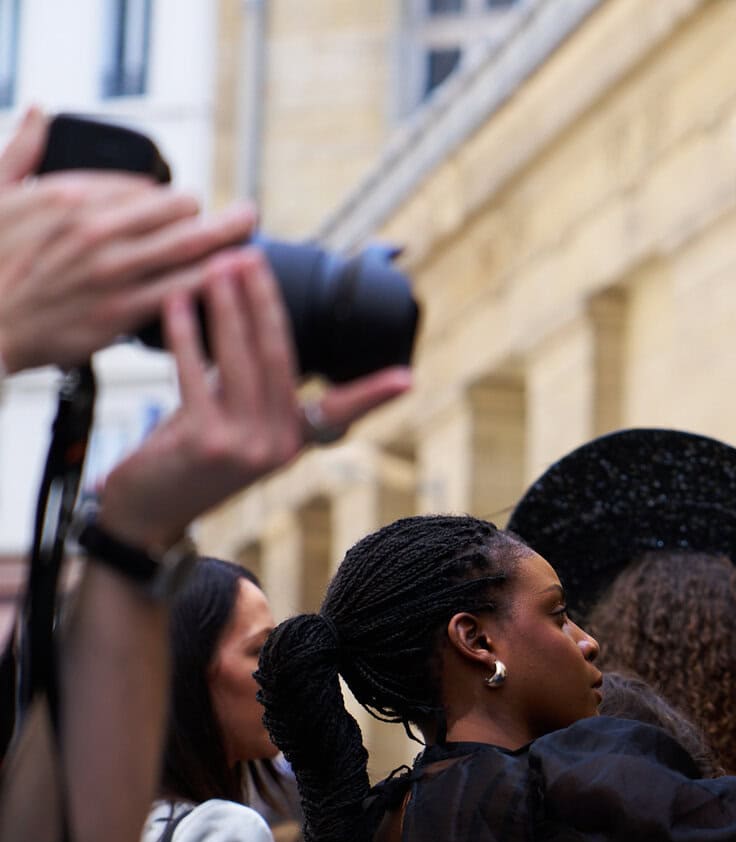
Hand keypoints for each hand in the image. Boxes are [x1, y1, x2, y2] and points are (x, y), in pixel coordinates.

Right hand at [0, 110, 257, 372]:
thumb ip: (22, 151)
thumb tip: (40, 110)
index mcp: (69, 196)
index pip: (143, 186)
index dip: (169, 199)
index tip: (182, 208)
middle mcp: (94, 228)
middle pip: (176, 208)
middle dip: (207, 212)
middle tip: (234, 217)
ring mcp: (110, 269)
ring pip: (188, 244)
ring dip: (227, 235)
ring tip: (251, 228)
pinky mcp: (121, 309)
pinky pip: (181, 288)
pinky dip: (215, 276)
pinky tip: (240, 271)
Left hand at [96, 249, 411, 549]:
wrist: (149, 512)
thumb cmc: (188, 459)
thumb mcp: (233, 427)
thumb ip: (250, 389)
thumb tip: (251, 330)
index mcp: (293, 442)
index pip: (339, 408)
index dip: (374, 393)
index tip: (406, 379)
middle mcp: (277, 446)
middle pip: (278, 359)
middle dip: (264, 302)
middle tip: (250, 256)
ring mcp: (242, 446)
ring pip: (240, 361)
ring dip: (227, 306)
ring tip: (217, 265)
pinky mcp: (203, 443)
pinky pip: (194, 374)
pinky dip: (185, 332)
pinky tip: (177, 301)